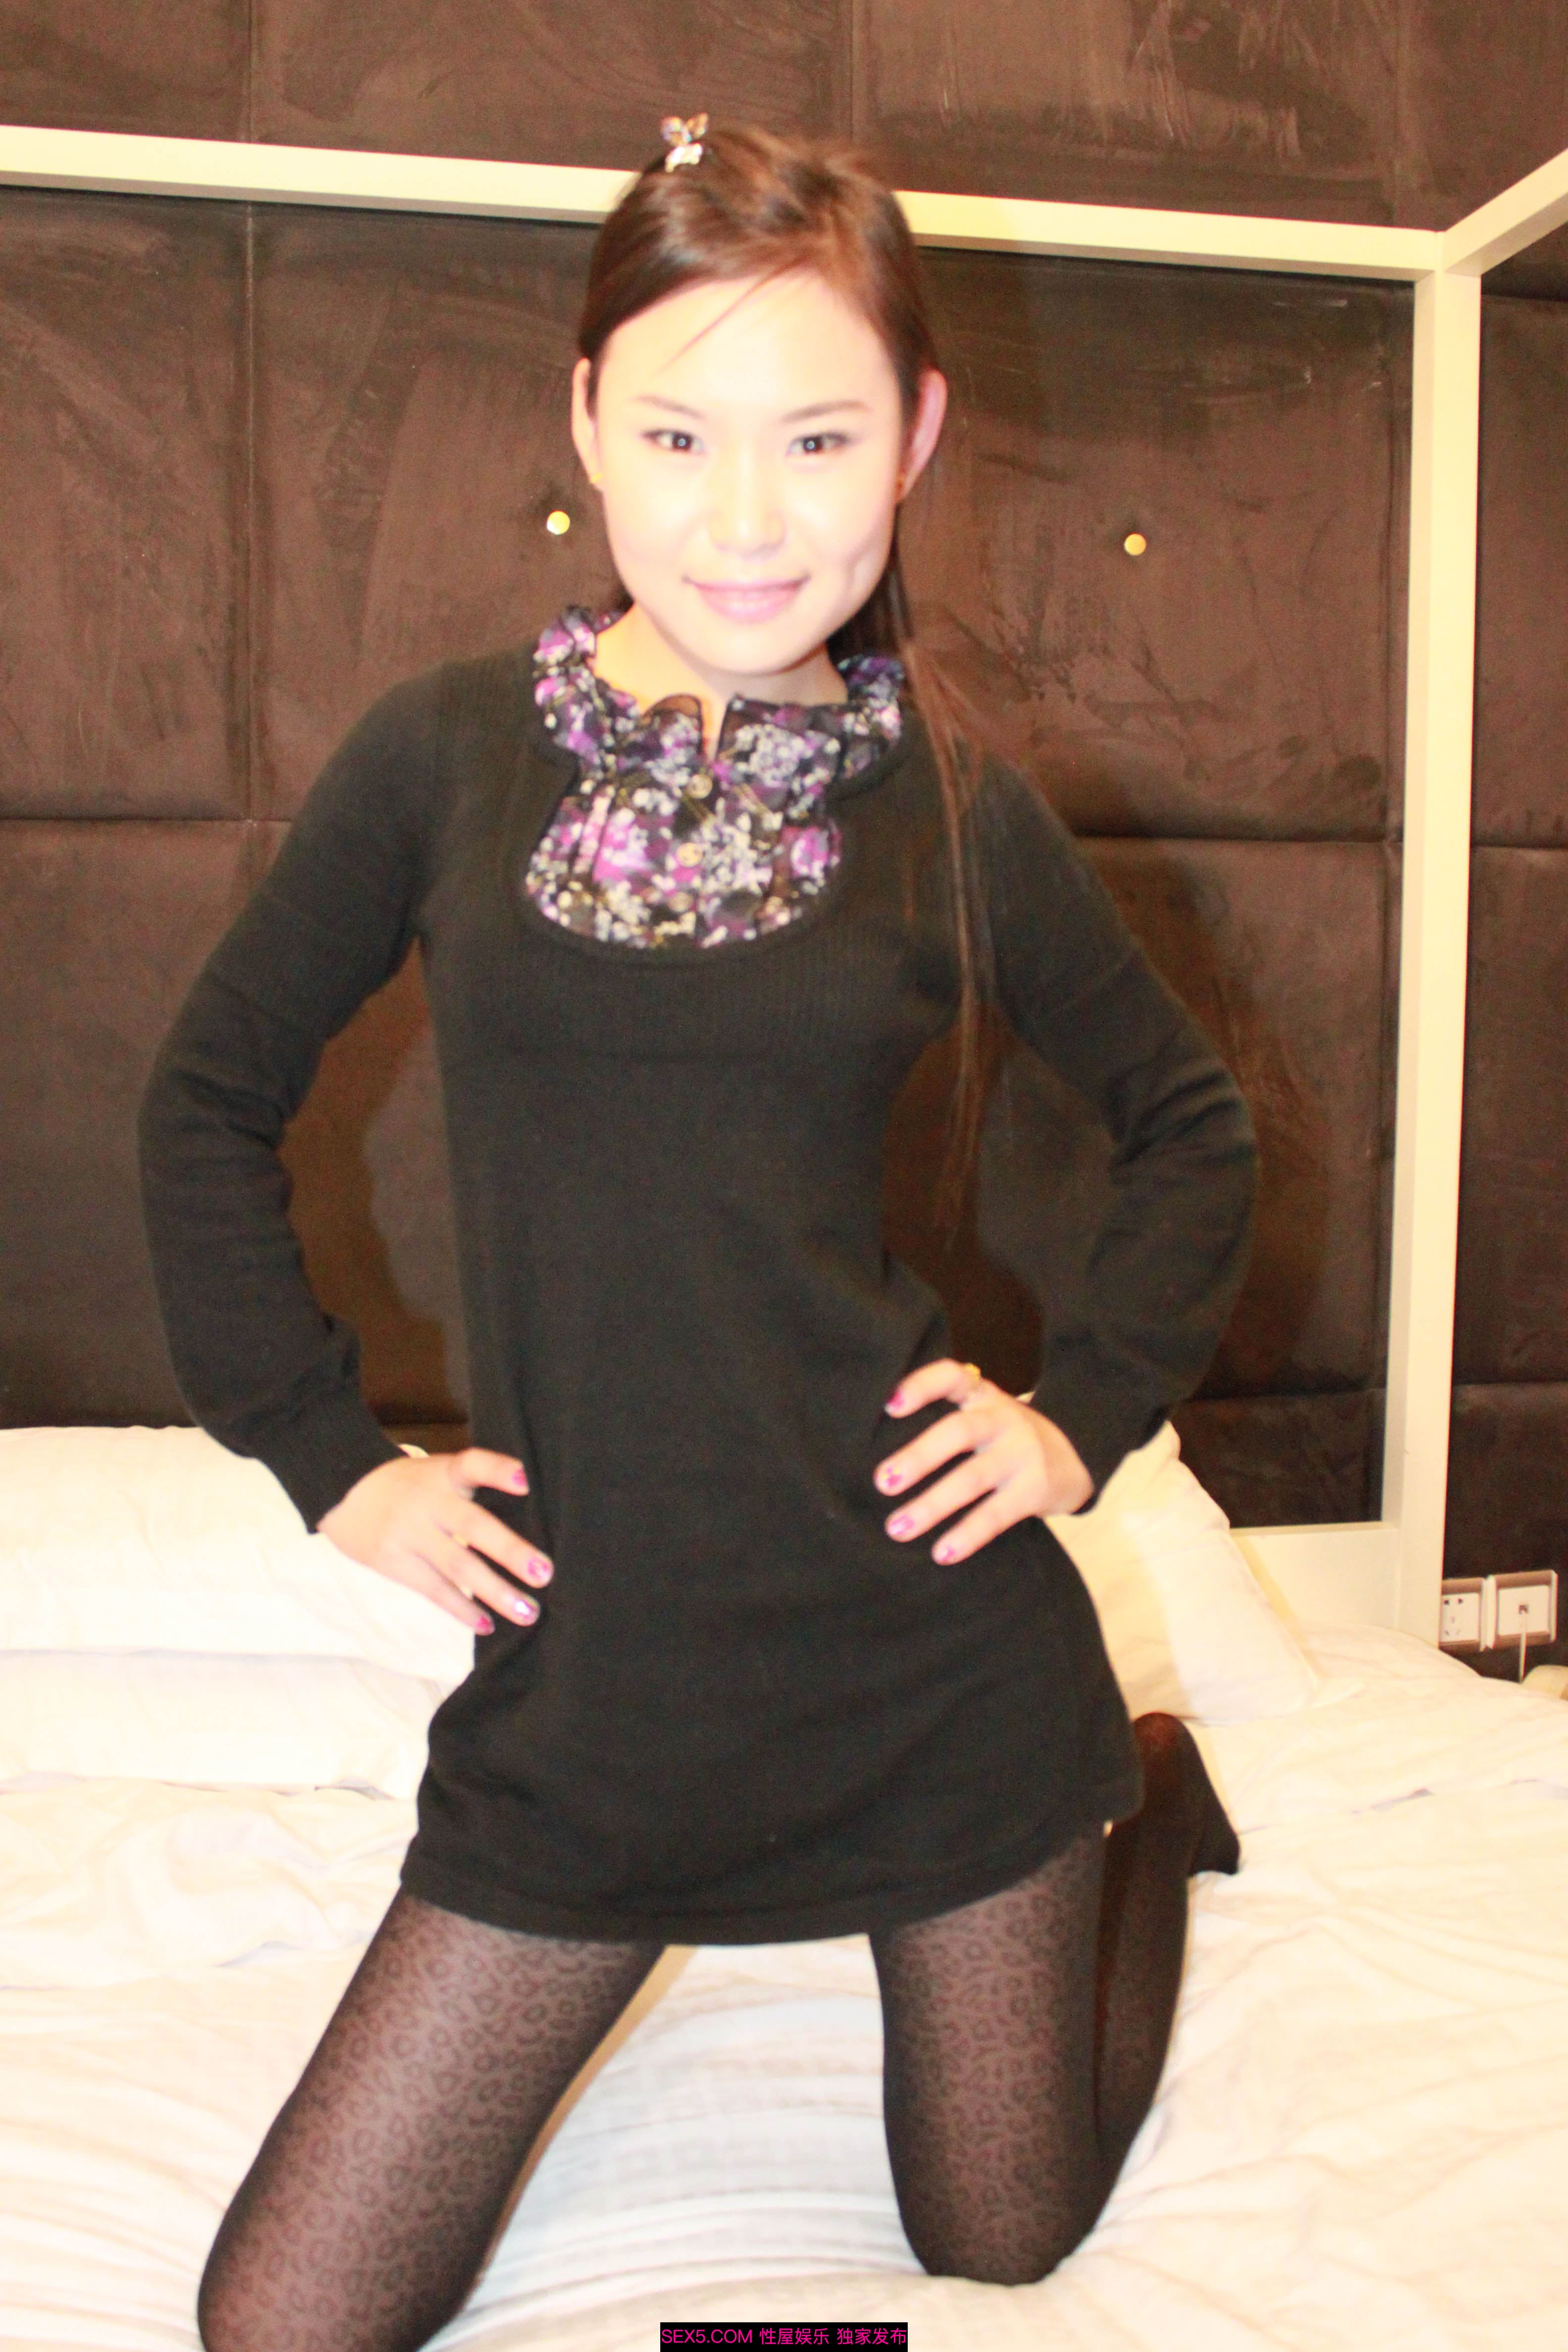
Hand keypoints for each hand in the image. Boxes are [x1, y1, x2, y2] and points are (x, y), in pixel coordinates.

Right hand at [317, 1448, 552, 1634]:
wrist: (343, 1494)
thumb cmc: (411, 1485)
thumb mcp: (437, 1472)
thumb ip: (472, 1485)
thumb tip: (530, 1521)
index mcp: (444, 1474)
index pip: (472, 1464)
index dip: (497, 1471)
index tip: (525, 1481)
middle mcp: (428, 1502)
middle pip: (472, 1525)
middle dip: (510, 1550)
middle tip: (544, 1573)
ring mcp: (409, 1534)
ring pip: (457, 1565)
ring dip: (495, 1591)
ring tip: (528, 1612)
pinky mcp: (394, 1562)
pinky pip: (433, 1589)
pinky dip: (461, 1609)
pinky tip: (487, 1624)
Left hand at [875, 1358, 1093, 1562]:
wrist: (1076, 1458)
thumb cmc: (1005, 1440)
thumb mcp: (984, 1416)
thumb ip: (946, 1422)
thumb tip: (882, 1461)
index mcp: (983, 1397)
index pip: (953, 1377)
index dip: (922, 1385)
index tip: (889, 1405)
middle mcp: (1002, 1420)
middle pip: (958, 1431)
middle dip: (919, 1456)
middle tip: (882, 1482)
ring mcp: (1021, 1454)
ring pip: (972, 1478)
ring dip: (932, 1505)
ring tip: (897, 1528)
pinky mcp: (1034, 1490)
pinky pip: (996, 1514)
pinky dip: (968, 1534)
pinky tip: (942, 1553)